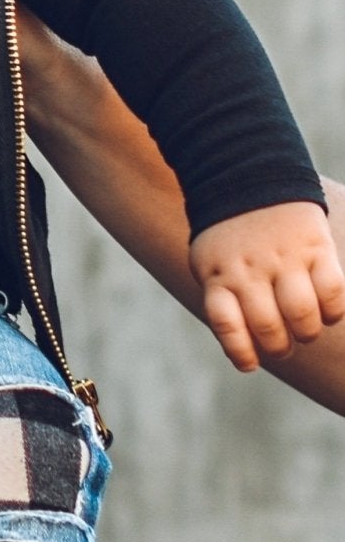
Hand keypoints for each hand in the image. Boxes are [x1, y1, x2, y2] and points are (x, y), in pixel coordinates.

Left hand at [191, 200, 344, 370]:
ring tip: (305, 329)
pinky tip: (327, 311)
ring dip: (307, 332)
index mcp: (218, 276)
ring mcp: (283, 258)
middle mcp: (250, 270)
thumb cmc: (228, 233)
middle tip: (283, 345)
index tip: (250, 365)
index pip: (227, 324)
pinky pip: (333, 290)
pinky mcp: (315, 247)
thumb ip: (222, 296)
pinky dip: (334, 310)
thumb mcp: (209, 261)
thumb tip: (245, 345)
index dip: (240, 352)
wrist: (247, 176)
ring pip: (303, 314)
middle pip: (270, 327)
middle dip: (279, 347)